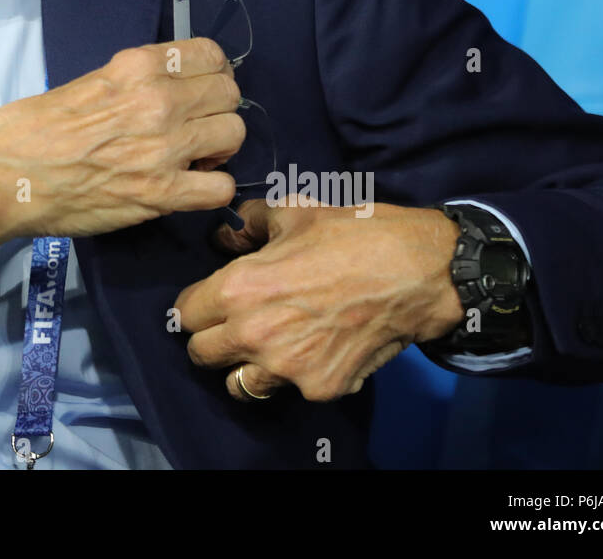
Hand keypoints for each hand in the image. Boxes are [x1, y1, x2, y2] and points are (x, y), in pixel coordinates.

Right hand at [0, 37, 243, 294]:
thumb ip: (134, 84)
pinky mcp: (160, 194)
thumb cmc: (30, 128)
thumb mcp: (88, 83)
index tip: (199, 92)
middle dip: (217, 111)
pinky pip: (221, 188)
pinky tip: (186, 189)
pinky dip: (210, 190)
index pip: (211, 55)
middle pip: (229, 95)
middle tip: (196, 129)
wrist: (1, 176)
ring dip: (218, 149)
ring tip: (192, 159)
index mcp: (136, 65)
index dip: (211, 75)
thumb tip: (169, 92)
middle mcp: (158, 100)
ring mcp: (164, 148)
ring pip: (234, 135)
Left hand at [175, 196, 463, 401]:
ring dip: (246, 367)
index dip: (197, 304)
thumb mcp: (291, 212)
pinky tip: (315, 349)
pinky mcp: (321, 387)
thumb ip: (247, 225)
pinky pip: (291, 389)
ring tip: (269, 346)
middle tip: (236, 324)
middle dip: (213, 338)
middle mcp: (254, 335)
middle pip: (202, 354)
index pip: (186, 313)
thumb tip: (223, 237)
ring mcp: (288, 368)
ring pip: (239, 385)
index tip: (212, 301)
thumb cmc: (350, 233)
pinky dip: (297, 375)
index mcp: (239, 290)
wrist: (416, 271)